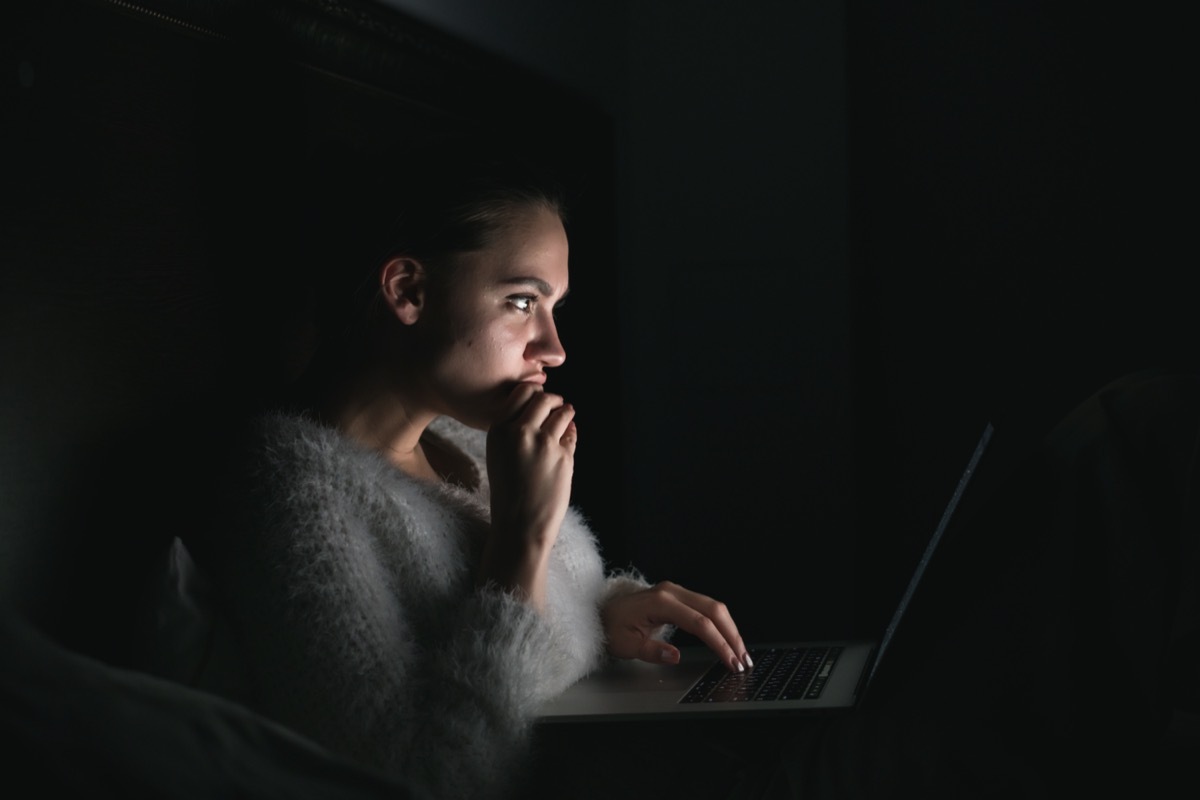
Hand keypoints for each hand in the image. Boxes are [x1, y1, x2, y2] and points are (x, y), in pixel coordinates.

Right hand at [480, 382, 577, 608]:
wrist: (519, 526)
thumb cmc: (508, 492)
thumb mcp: (498, 455)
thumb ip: (512, 430)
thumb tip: (538, 404)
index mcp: (498, 431)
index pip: (520, 392)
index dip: (534, 393)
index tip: (539, 399)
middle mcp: (520, 432)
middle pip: (543, 398)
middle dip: (553, 400)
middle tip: (556, 406)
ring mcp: (544, 443)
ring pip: (562, 412)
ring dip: (566, 412)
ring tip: (566, 415)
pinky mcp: (564, 456)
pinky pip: (571, 433)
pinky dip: (571, 432)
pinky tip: (568, 435)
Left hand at [601, 581, 751, 672]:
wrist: (600, 612)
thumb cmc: (611, 628)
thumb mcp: (626, 646)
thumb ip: (652, 651)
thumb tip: (675, 656)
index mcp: (660, 602)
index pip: (699, 622)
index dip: (719, 642)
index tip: (730, 660)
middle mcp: (671, 591)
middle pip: (713, 609)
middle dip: (732, 635)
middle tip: (743, 659)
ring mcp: (675, 591)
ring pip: (713, 606)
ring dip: (729, 629)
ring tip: (740, 652)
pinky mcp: (678, 596)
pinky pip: (705, 606)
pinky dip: (720, 623)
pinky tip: (727, 638)